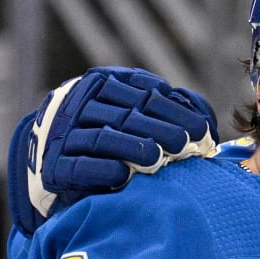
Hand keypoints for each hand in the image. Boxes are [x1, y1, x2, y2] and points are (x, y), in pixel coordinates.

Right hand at [9, 67, 218, 234]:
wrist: (58, 162)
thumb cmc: (112, 136)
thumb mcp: (136, 113)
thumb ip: (168, 107)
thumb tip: (203, 114)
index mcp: (104, 83)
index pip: (144, 93)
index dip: (175, 111)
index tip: (202, 130)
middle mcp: (82, 103)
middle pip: (127, 115)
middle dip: (160, 130)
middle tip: (185, 144)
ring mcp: (66, 134)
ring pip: (103, 138)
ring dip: (132, 148)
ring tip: (157, 157)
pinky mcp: (56, 166)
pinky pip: (79, 166)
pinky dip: (101, 169)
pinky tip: (122, 175)